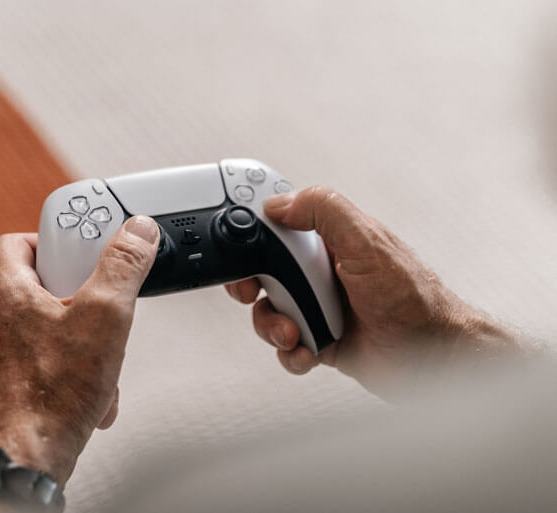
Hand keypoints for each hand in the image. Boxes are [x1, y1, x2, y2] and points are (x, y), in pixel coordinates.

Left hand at [0, 216, 158, 483]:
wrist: (27, 458)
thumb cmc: (51, 395)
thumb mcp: (103, 316)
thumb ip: (122, 267)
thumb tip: (137, 232)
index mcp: (6, 292)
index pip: (16, 241)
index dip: (51, 238)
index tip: (82, 246)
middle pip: (39, 284)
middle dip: (79, 294)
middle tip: (101, 303)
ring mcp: (0, 355)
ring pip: (48, 327)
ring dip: (82, 337)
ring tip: (101, 354)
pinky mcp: (10, 383)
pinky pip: (47, 361)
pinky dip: (73, 368)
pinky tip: (94, 387)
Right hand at [226, 186, 527, 399]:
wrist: (434, 357)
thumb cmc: (414, 300)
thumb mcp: (368, 243)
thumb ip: (326, 212)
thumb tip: (280, 202)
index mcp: (330, 240)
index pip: (280, 223)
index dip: (254, 230)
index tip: (240, 244)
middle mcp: (321, 271)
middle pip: (263, 270)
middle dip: (253, 286)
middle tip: (255, 293)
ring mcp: (319, 306)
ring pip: (269, 311)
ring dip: (273, 326)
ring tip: (296, 332)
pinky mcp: (320, 339)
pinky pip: (286, 346)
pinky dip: (291, 353)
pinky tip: (308, 351)